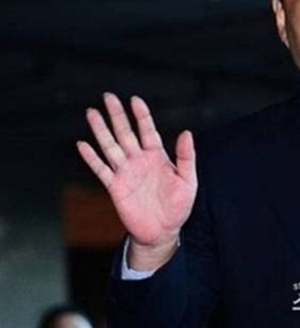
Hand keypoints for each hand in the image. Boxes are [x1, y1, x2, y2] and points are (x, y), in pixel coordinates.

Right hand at [76, 93, 196, 267]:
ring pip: (110, 147)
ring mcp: (126, 172)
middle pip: (125, 133)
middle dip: (117, 115)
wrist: (163, 231)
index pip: (147, 130)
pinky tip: (83, 144)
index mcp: (157, 156)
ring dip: (101, 130)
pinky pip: (101, 170)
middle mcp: (139, 160)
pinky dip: (91, 158)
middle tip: (108, 96)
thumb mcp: (188, 180)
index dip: (141, 115)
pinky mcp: (115, 187)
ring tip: (92, 113)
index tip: (135, 99)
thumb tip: (187, 132)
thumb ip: (186, 156)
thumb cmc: (178, 205)